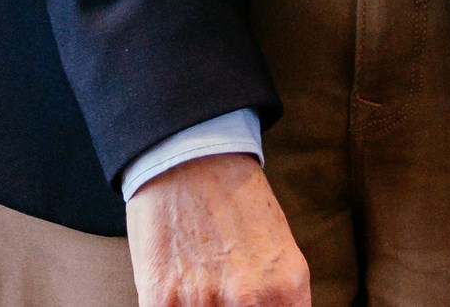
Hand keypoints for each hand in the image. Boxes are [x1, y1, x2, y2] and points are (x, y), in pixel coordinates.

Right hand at [125, 152, 308, 306]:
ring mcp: (205, 303)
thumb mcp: (278, 254)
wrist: (188, 157)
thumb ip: (279, 301)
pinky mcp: (162, 302)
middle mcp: (251, 300)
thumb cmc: (234, 203)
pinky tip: (178, 292)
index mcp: (287, 289)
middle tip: (222, 295)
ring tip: (200, 286)